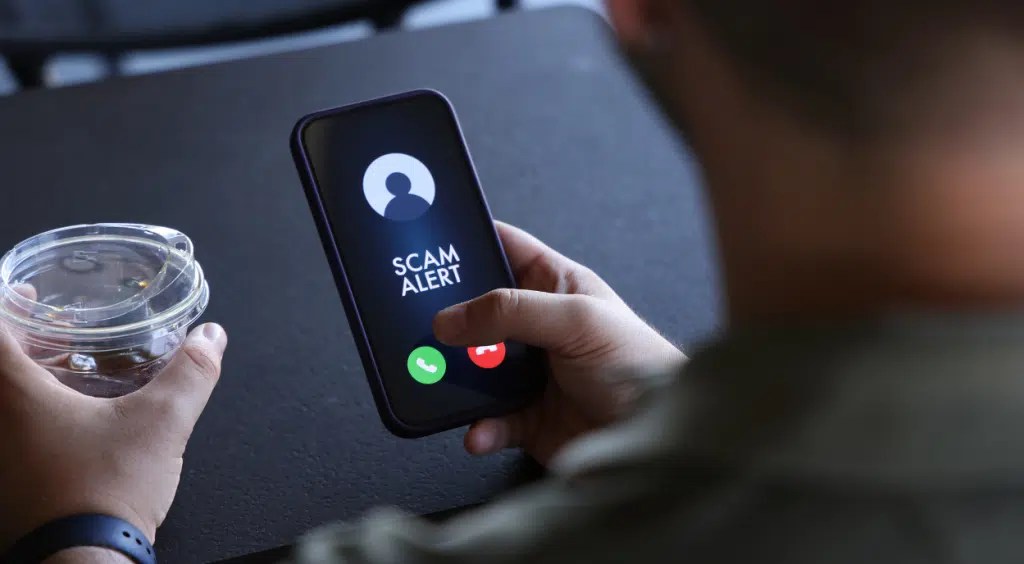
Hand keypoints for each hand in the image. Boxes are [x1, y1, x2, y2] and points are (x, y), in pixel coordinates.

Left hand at [0, 323, 226, 548]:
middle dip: (19, 342)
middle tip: (49, 331)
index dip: (6, 303)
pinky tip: (67, 425)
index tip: (28, 295)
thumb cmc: (106, 492)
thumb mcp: (162, 423)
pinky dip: (27, 419)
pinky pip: (9, 436)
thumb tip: (211, 338)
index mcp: (13, 394)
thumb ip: (190, 373)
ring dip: (22, 381)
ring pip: (1, 402)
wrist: (84, 562)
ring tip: (60, 373)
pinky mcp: (6, 485)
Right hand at [434, 222, 684, 465]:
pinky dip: (478, 427)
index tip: (434, 241)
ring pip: (473, 369)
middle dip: (448, 320)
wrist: (657, 437)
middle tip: (420, 322)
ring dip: (455, 378)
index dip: (471, 241)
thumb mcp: (578, 320)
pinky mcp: (526, 418)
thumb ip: (513, 311)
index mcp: (556, 287)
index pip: (506, 250)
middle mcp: (538, 327)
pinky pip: (487, 419)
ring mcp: (529, 374)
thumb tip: (454, 316)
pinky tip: (479, 429)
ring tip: (439, 379)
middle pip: (476, 313)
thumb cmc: (641, 365)